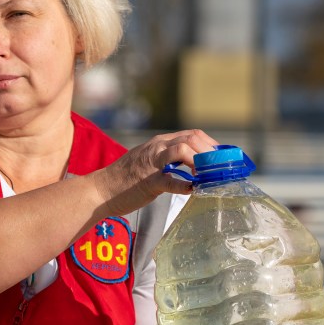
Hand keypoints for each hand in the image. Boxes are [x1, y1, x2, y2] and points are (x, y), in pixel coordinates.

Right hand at [93, 129, 219, 215]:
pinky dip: (185, 185)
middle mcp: (157, 148)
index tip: (221, 158)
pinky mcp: (148, 181)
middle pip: (192, 139)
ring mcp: (152, 163)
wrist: (102, 189)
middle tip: (220, 168)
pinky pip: (170, 180)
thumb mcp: (151, 161)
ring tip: (208, 176)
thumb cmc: (128, 178)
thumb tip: (195, 164)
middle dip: (210, 152)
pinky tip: (193, 190)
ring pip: (182, 150)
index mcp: (160, 142)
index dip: (211, 145)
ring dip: (200, 162)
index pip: (192, 134)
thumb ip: (170, 159)